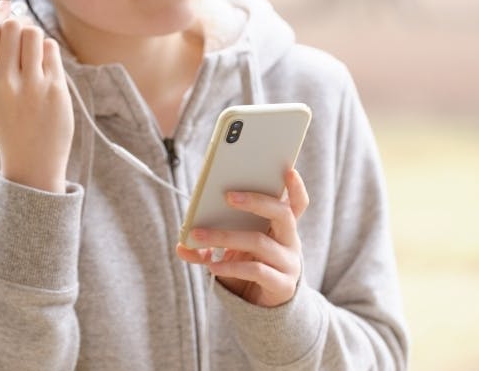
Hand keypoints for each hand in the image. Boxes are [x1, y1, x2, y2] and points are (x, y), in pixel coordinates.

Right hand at [0, 0, 73, 192]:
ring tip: (35, 52)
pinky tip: (46, 67)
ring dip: (35, 35)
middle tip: (23, 37)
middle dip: (20, 25)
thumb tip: (10, 12)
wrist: (32, 159)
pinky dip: (49, 51)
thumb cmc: (11, 119)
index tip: (7, 6)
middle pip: (12, 27)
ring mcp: (31, 85)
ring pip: (33, 33)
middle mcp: (3, 82)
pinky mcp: (54, 89)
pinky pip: (51, 50)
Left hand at [176, 168, 308, 306]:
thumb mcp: (233, 253)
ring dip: (226, 236)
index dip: (296, 187)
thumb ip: (209, 246)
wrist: (264, 307)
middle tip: (228, 196)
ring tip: (199, 235)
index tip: (288, 170)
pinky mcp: (281, 284)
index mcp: (282, 227)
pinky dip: (231, 266)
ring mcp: (288, 263)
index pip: (297, 203)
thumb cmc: (250, 268)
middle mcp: (290, 241)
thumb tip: (181, 244)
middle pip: (281, 214)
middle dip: (256, 202)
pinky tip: (212, 266)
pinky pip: (255, 270)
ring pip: (259, 242)